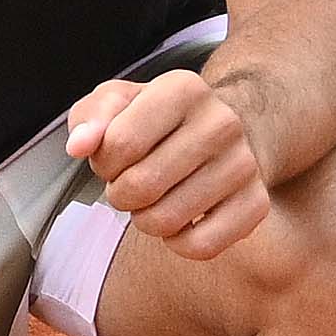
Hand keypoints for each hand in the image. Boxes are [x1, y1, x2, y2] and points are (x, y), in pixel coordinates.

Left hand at [66, 67, 268, 261]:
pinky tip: (180, 222)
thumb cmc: (160, 121)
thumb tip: (79, 146)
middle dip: (121, 194)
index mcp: (184, 88)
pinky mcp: (256, 204)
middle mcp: (222, 122)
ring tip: (154, 200)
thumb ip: (90, 118)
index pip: (118, 145)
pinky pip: (200, 246)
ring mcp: (244, 165)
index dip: (103, 163)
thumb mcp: (120, 104)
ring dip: (146, 219)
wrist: (228, 132)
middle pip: (140, 186)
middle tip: (131, 184)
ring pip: (166, 221)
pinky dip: (178, 243)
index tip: (114, 159)